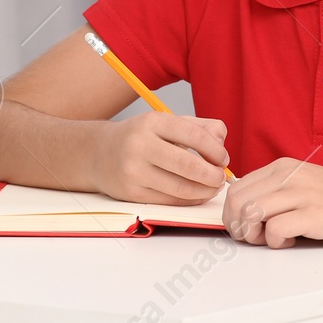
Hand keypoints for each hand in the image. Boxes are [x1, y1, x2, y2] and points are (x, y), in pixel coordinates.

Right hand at [90, 111, 228, 204]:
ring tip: (213, 187)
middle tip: (221, 177)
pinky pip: (169, 200)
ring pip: (180, 187)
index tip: (223, 158)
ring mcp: (134, 171)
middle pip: (188, 165)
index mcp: (152, 122)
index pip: (194, 135)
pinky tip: (197, 194)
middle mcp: (140, 145)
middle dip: (212, 175)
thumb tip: (221, 141)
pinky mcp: (132, 193)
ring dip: (204, 191)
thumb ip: (198, 127)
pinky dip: (189, 200)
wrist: (99, 153)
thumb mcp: (166, 123)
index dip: (215, 150)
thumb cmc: (140, 137)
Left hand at [224, 159, 322, 247]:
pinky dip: (276, 241)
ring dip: (255, 235)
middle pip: (237, 201)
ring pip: (250, 213)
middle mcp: (290, 176)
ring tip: (275, 239)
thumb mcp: (305, 186)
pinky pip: (275, 229)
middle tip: (258, 238)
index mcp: (283, 167)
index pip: (236, 189)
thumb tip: (243, 213)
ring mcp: (304, 194)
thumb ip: (276, 194)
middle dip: (238, 226)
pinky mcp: (317, 215)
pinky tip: (293, 241)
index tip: (248, 228)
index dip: (233, 214)